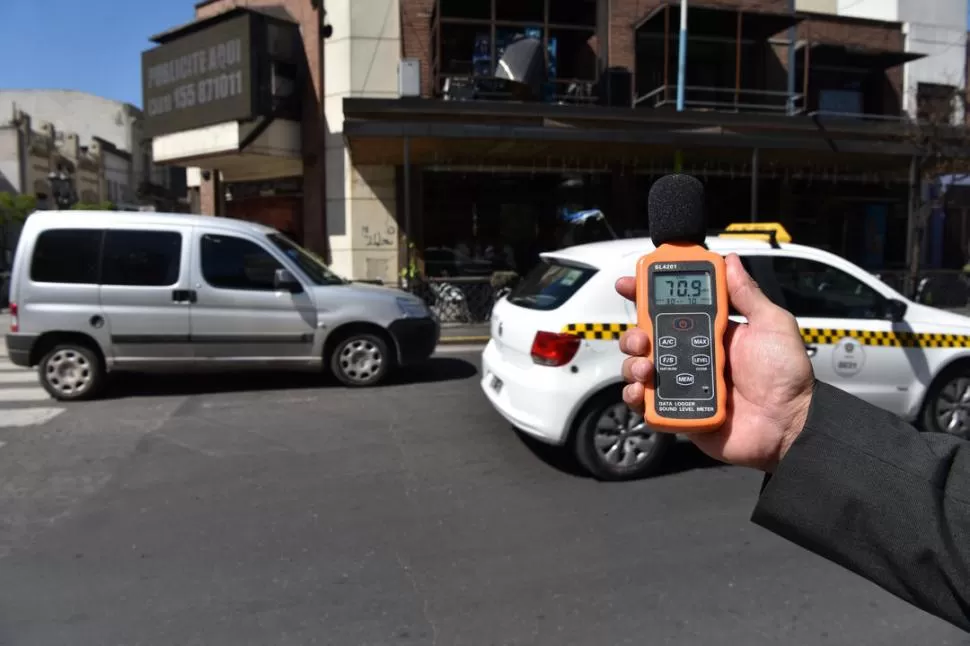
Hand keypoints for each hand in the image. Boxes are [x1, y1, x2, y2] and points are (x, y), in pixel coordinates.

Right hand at [616, 254, 814, 472]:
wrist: (789, 424)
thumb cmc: (786, 376)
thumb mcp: (772, 325)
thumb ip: (747, 294)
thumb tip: (730, 261)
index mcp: (710, 332)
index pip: (671, 308)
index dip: (647, 295)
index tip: (627, 285)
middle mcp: (691, 356)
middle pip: (646, 339)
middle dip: (634, 334)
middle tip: (640, 337)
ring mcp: (682, 385)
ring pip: (640, 369)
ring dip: (633, 364)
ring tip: (646, 367)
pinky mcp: (678, 411)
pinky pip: (645, 404)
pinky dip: (635, 396)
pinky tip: (642, 391)